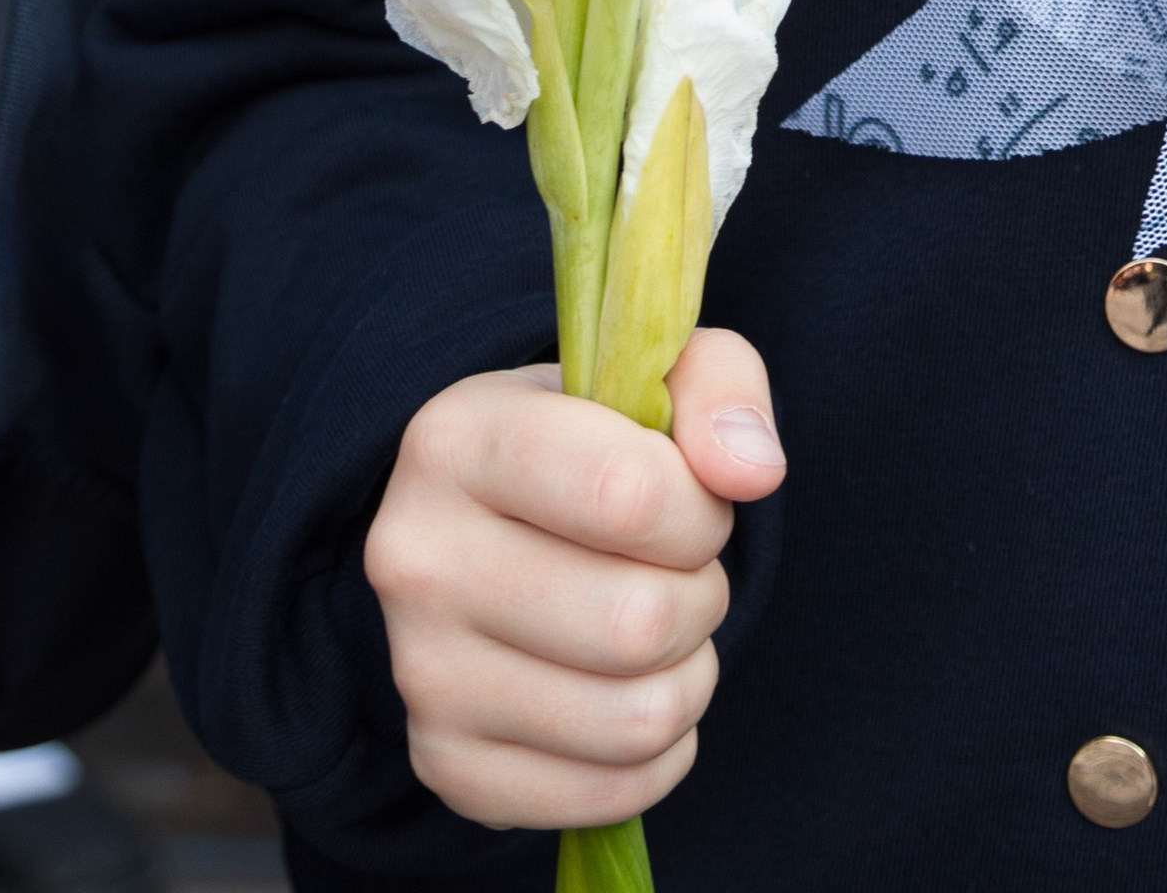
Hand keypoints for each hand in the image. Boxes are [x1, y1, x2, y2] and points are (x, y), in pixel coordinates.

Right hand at [365, 328, 785, 829]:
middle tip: (681, 568)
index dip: (699, 509)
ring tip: (662, 627)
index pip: (628, 496)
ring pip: (634, 719)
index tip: (693, 496)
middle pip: (637, 623)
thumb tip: (752, 471)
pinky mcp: (449, 766)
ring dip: (688, 675)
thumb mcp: (659, 373)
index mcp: (455, 439)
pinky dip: (661, 752)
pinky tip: (636, 690)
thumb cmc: (593, 441)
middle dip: (699, 594)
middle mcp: (415, 560)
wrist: (498, 527)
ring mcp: (423, 675)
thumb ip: (722, 386)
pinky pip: (611, 792)